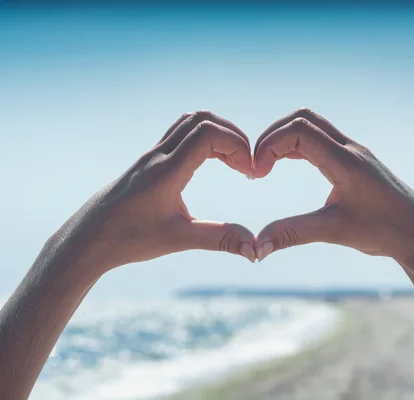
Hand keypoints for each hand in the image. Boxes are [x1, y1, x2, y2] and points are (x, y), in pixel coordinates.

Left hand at [51, 111, 256, 274]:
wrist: (87, 239)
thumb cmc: (128, 240)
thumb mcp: (179, 240)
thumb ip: (219, 239)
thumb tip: (254, 250)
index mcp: (167, 171)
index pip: (208, 134)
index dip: (236, 145)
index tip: (248, 172)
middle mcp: (158, 156)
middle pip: (202, 119)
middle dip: (232, 136)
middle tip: (245, 165)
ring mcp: (151, 156)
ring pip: (189, 123)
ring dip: (217, 135)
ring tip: (233, 163)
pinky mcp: (149, 161)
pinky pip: (180, 135)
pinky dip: (204, 140)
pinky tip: (211, 164)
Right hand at [253, 108, 413, 267]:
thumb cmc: (383, 231)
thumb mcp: (334, 232)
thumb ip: (293, 234)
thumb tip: (258, 247)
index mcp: (346, 162)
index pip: (299, 131)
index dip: (269, 146)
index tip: (258, 174)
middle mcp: (351, 149)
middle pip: (303, 118)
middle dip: (273, 136)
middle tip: (257, 165)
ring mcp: (354, 152)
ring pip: (313, 125)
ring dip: (285, 138)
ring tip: (267, 166)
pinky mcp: (356, 159)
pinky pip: (322, 138)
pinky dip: (298, 145)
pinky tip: (286, 164)